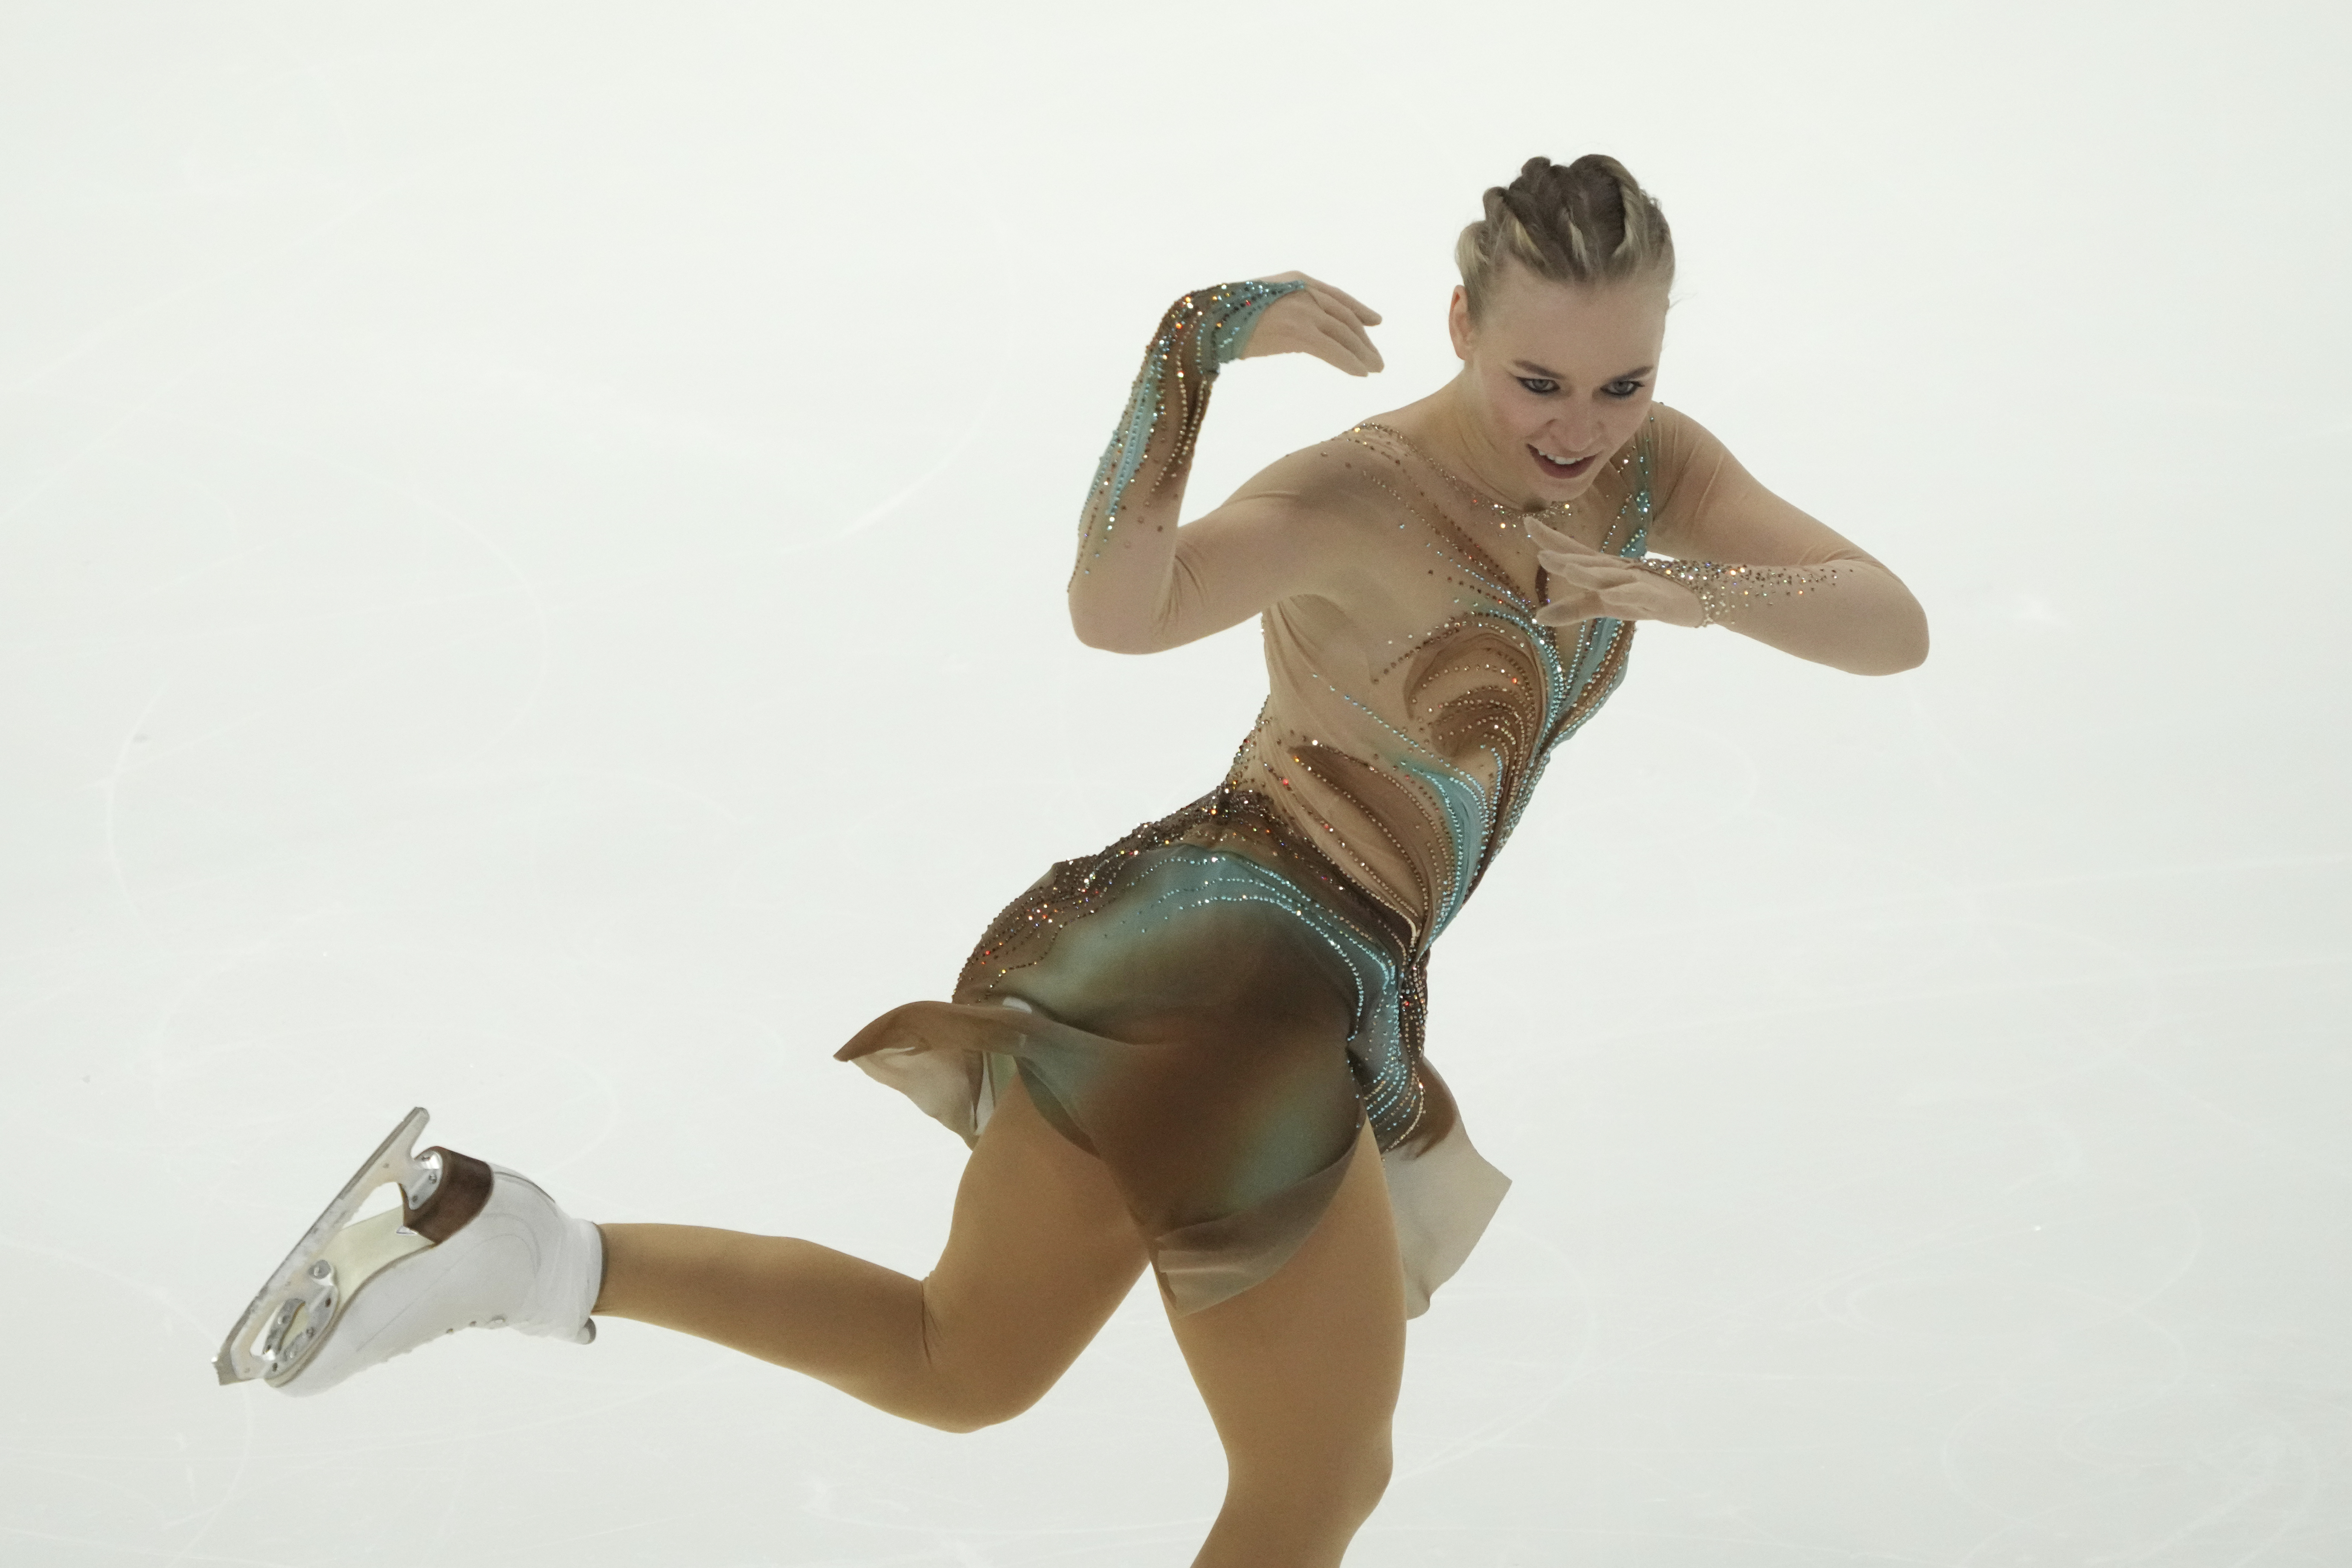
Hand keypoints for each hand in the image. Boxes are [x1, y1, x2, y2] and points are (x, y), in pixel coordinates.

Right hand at [1235, 272, 1383, 375]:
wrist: (1211, 323)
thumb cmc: (1231, 318)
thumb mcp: (1267, 302)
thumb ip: (1292, 307)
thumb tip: (1309, 331)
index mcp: (1298, 280)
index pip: (1338, 296)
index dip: (1360, 309)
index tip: (1375, 322)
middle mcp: (1305, 291)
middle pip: (1345, 317)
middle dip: (1364, 340)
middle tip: (1376, 360)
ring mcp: (1303, 310)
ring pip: (1344, 334)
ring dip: (1363, 354)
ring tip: (1374, 369)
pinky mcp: (1299, 332)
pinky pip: (1334, 350)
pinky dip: (1350, 363)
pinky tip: (1360, 374)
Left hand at [1528, 516, 1705, 628]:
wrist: (1700, 597)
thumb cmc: (1646, 596)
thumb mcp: (1606, 604)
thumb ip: (1574, 609)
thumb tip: (1538, 616)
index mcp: (1606, 567)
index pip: (1575, 551)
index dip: (1552, 539)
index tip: (1527, 522)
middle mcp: (1620, 570)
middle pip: (1589, 561)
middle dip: (1565, 555)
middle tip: (1539, 549)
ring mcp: (1640, 582)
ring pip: (1612, 576)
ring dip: (1590, 572)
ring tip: (1567, 569)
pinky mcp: (1659, 599)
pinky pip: (1641, 595)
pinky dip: (1628, 593)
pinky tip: (1612, 594)